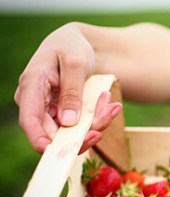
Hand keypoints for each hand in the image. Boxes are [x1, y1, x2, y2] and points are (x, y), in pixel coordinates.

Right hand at [14, 23, 122, 153]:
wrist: (76, 43)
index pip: (29, 121)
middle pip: (55, 133)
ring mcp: (49, 111)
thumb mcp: (75, 62)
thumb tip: (67, 122)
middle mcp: (36, 103)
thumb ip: (72, 92)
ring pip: (71, 133)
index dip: (40, 141)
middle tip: (109, 113)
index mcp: (31, 86)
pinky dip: (98, 118)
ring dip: (96, 122)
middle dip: (85, 131)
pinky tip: (109, 103)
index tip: (59, 153)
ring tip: (112, 104)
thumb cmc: (72, 46)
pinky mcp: (62, 115)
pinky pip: (81, 126)